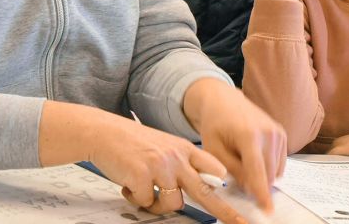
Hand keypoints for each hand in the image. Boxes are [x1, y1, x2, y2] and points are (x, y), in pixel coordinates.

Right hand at [39, 101, 249, 222]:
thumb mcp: (165, 145)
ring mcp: (161, 167)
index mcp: (184, 149)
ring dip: (157, 205)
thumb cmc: (134, 143)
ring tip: (144, 191)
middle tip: (239, 223)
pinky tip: (129, 184)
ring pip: (173, 204)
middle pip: (205, 191)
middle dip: (224, 211)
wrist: (105, 132)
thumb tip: (200, 184)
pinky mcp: (143, 176)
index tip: (243, 194)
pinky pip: (146, 203)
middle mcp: (177, 158)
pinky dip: (137, 199)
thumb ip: (182, 162)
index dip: (227, 182)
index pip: (213, 166)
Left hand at [184, 78, 286, 212]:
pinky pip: (280, 164)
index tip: (267, 210)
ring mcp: (278, 133)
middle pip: (268, 175)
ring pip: (275, 171)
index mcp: (248, 135)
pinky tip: (253, 155)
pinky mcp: (282, 135)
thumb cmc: (215, 124)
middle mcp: (268, 133)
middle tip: (238, 175)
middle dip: (256, 184)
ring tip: (243, 158)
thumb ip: (231, 170)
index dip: (262, 193)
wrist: (225, 100)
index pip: (258, 171)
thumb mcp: (213, 149)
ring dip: (261, 175)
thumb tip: (250, 187)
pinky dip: (268, 167)